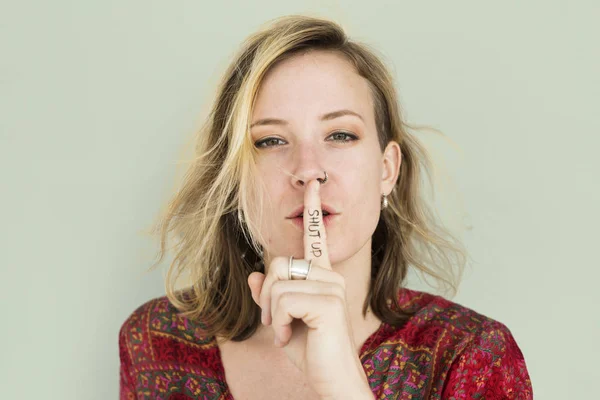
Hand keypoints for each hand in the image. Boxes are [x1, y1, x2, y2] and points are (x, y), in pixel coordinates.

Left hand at [248, 179, 372, 398]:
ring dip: (272, 313)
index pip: (315, 237)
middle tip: (278, 323)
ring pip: (278, 282)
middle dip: (268, 296)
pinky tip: (290, 338)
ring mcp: (332, 286)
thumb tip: (256, 274)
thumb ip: (270, 296)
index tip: (313, 185)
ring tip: (286, 332)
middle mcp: (329, 275)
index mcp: (322, 275)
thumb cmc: (311, 351)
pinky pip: (283, 300)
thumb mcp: (282, 321)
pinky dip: (279, 323)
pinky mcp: (328, 302)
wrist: (332, 380)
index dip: (313, 211)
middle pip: (279, 264)